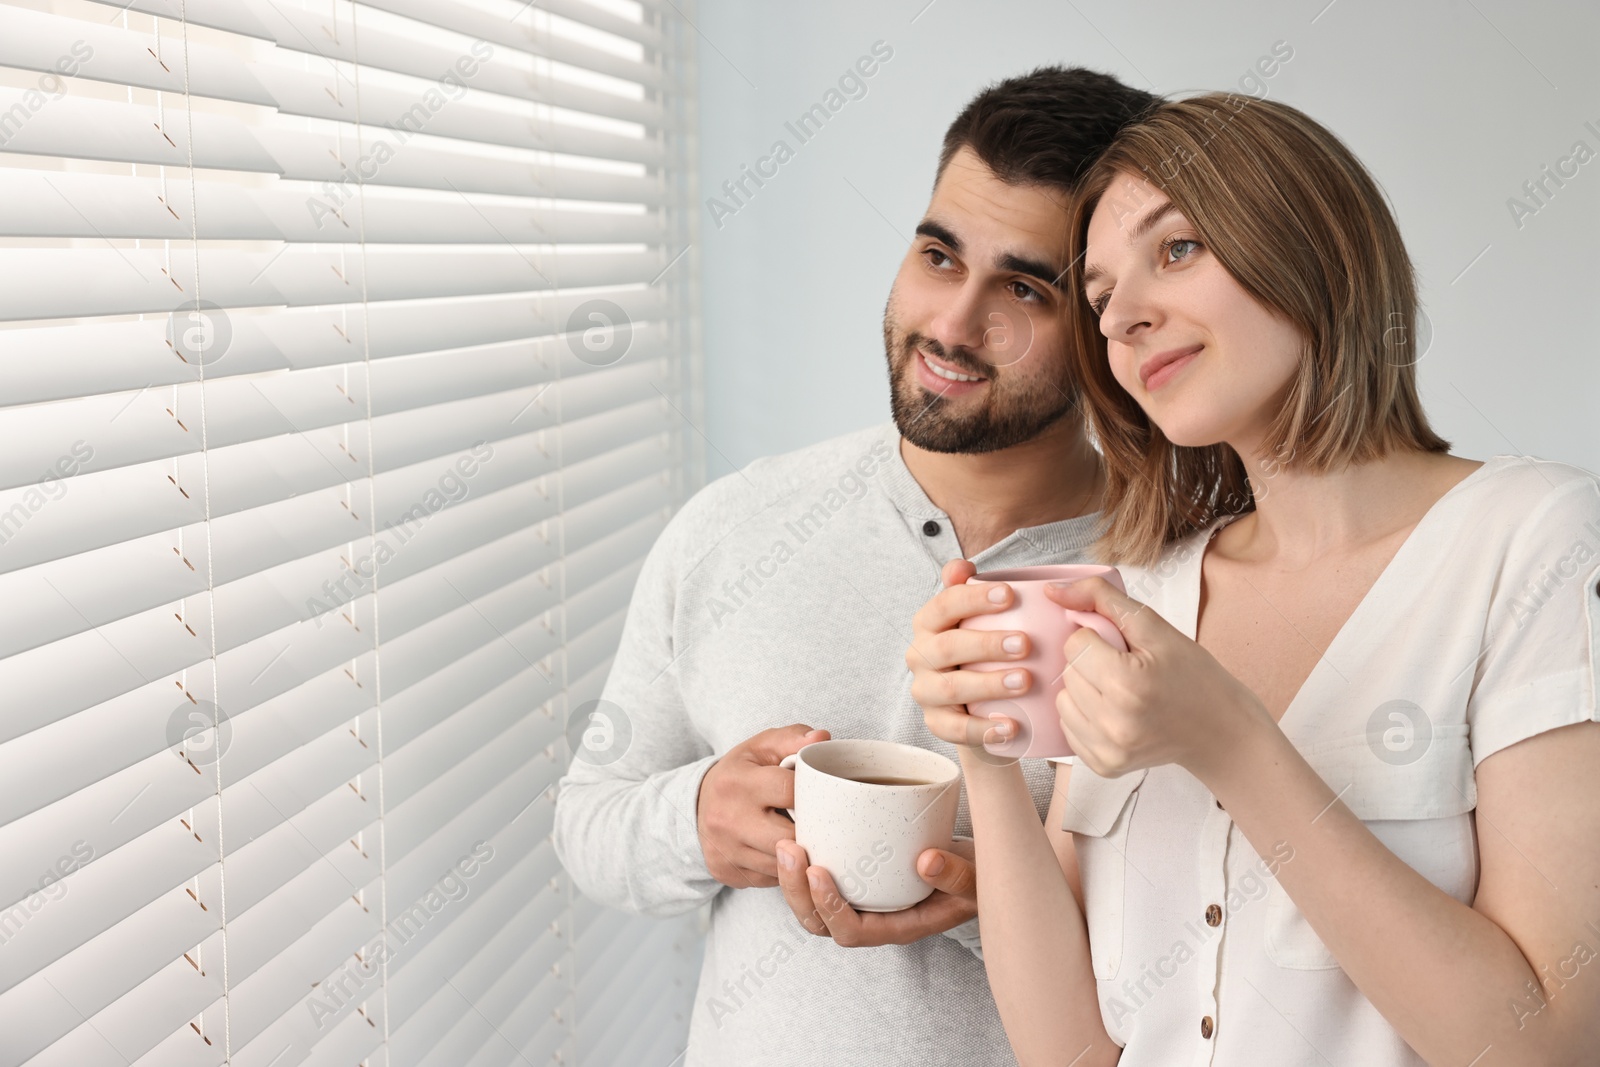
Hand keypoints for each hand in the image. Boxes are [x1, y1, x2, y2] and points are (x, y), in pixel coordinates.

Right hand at [696, 724, 828, 888]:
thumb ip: (793, 738)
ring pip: (782, 863)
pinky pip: (770, 879)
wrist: (698, 804)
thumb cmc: (740, 773)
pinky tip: (786, 854)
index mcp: (737, 782)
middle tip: (826, 824)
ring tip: (808, 838)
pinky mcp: (725, 873)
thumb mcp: (761, 747)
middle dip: (812, 831)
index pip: (790, 791)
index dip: (814, 793)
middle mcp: (727, 818)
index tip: (824, 795)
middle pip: (790, 836)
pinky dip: (783, 869)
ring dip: (801, 855)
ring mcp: (725, 850)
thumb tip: (822, 738)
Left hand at [774, 837, 978, 945]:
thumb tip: (925, 862)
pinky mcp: (861, 877)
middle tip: (788, 849)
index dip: (830, 908)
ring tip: (786, 843)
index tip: (818, 872)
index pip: (852, 932)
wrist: (981, 865)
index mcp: (900, 926)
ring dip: (794, 878)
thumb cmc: (980, 876)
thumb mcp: (980, 878)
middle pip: (821, 922)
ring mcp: (866, 899)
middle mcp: (876, 918)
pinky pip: (825, 879)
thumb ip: (958, 875)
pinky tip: (800, 832)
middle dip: (796, 891)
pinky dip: (807, 863)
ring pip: (814, 904)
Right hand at [907, 559, 1029, 749]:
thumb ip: (969, 588)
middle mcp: (919, 655)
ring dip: (989, 684)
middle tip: (1026, 643)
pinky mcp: (936, 722)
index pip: (945, 604)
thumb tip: (963, 566)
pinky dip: (983, 729)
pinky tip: (1011, 726)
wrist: (975, 702)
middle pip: (948, 647)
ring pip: (952, 687)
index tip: (1010, 595)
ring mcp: (925, 691)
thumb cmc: (979, 650)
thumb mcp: (975, 617)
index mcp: (928, 623)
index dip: (975, 598)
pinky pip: (955, 729)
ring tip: (1025, 681)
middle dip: (987, 644)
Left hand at [1044, 577, 1272, 779]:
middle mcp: (1113, 723)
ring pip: (1063, 699)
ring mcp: (1108, 750)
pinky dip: (1086, 716)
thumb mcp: (1156, 628)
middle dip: (1090, 662)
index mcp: (1127, 684)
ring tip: (1120, 691)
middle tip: (1126, 669)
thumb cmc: (1192, 676)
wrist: (1219, 731)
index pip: (1074, 644)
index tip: (1124, 648)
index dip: (1097, 638)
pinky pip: (1069, 727)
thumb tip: (1053, 591)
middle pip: (1067, 671)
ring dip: (1084, 689)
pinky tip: (1115, 713)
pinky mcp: (1104, 766)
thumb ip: (1102, 600)